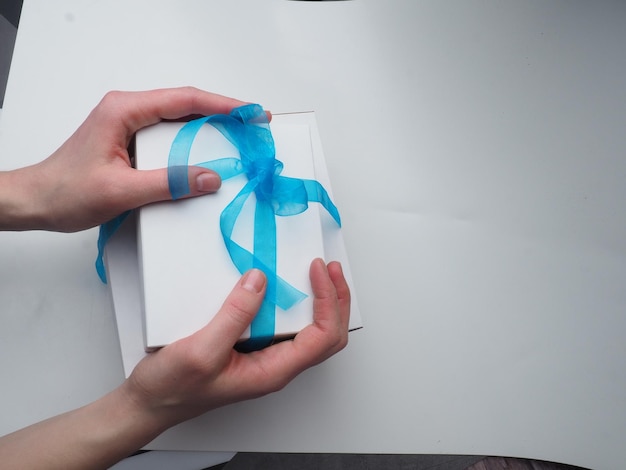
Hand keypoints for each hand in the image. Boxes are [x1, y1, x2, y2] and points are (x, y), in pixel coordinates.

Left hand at [1, 87, 251, 231]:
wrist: (37, 202)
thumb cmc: (66, 192)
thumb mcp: (121, 191)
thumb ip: (168, 183)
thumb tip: (210, 177)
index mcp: (123, 111)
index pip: (184, 100)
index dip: (222, 106)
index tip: (250, 113)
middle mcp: (127, 111)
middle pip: (186, 104)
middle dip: (223, 113)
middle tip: (252, 125)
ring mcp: (128, 125)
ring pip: (179, 120)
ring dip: (209, 127)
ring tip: (238, 138)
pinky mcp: (130, 141)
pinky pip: (169, 136)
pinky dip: (193, 142)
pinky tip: (208, 154)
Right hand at [123, 258, 349, 427]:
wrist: (150, 402)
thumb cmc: (173, 388)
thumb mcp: (201, 350)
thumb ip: (234, 316)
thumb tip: (260, 281)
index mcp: (273, 371)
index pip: (322, 337)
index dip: (327, 300)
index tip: (317, 269)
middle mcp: (277, 366)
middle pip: (327, 335)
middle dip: (336, 300)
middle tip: (331, 268)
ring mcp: (266, 357)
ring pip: (311, 331)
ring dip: (321, 301)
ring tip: (318, 273)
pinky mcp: (253, 348)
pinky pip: (285, 325)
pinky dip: (295, 303)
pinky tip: (284, 285)